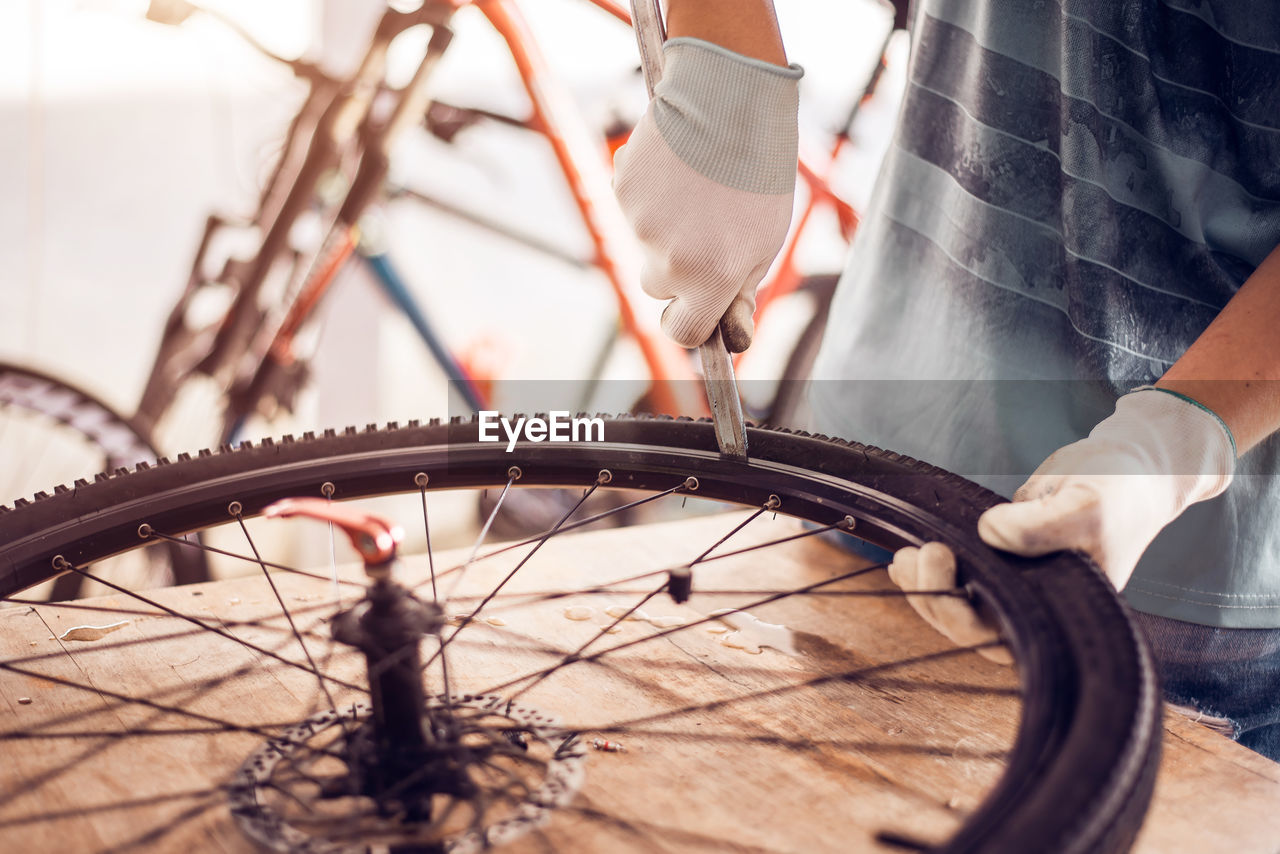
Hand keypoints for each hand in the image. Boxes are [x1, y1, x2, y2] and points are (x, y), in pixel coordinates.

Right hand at [613, 38, 801, 350]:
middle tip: (708, 224)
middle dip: (677, 268)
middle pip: (658, 287)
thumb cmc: (759, 174)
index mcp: (710, 278)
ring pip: (644, 244)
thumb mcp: (765, 241)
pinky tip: (676, 169)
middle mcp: (669, 259)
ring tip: (696, 187)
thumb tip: (732, 340)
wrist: (732, 100)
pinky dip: (648, 194)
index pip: (682, 332)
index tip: (693, 307)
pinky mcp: (622, 190)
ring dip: (664, 226)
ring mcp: (641, 224)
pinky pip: (631, 208)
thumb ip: (741, 292)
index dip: (688, 321)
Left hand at [888, 388, 1235, 658]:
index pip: (1001, 638)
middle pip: (974, 629)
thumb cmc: (1123, 492)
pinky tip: (909, 557)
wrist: (1135, 465)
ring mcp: (1022, 583)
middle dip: (934, 598)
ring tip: (902, 558)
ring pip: (964, 607)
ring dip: (926, 587)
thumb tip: (989, 533)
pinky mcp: (1007, 558)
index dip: (958, 612)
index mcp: (1065, 612)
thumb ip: (1040, 526)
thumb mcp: (1086, 505)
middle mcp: (1041, 605)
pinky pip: (966, 577)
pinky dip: (934, 572)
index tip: (941, 557)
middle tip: (915, 555)